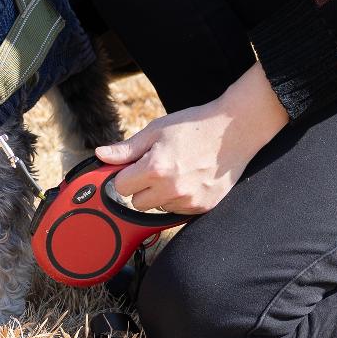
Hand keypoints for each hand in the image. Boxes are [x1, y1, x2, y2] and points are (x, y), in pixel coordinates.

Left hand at [95, 63, 288, 214]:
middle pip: (136, 203)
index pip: (120, 186)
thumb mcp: (156, 130)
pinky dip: (178, 199)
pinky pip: (177, 211)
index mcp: (155, 168)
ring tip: (176, 171)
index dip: (124, 175)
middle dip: (140, 187)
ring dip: (160, 195)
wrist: (234, 130)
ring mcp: (188, 201)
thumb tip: (102, 155)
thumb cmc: (194, 126)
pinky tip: (188, 179)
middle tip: (155, 167)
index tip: (132, 167)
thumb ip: (127, 148)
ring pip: (157, 208)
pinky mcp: (202, 208)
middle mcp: (171, 189)